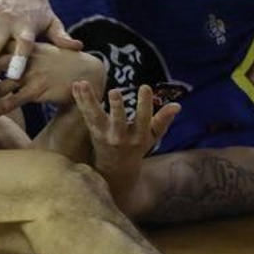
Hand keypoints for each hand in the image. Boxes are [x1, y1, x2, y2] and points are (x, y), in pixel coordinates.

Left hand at [0, 44, 104, 118]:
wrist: (88, 70)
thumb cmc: (58, 61)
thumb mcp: (36, 49)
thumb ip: (16, 49)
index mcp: (20, 45)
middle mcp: (22, 58)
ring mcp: (30, 73)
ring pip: (0, 85)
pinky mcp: (39, 88)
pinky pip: (17, 99)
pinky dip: (3, 106)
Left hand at [72, 81, 179, 207]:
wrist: (116, 168)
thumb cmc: (137, 147)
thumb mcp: (152, 136)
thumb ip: (163, 120)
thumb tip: (177, 105)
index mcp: (138, 137)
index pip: (144, 119)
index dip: (145, 104)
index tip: (145, 87)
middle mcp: (120, 137)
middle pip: (118, 121)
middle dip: (117, 107)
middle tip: (114, 92)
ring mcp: (104, 135)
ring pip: (95, 117)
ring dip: (88, 100)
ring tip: (82, 84)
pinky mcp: (92, 132)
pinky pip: (85, 114)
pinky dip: (79, 100)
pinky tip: (75, 86)